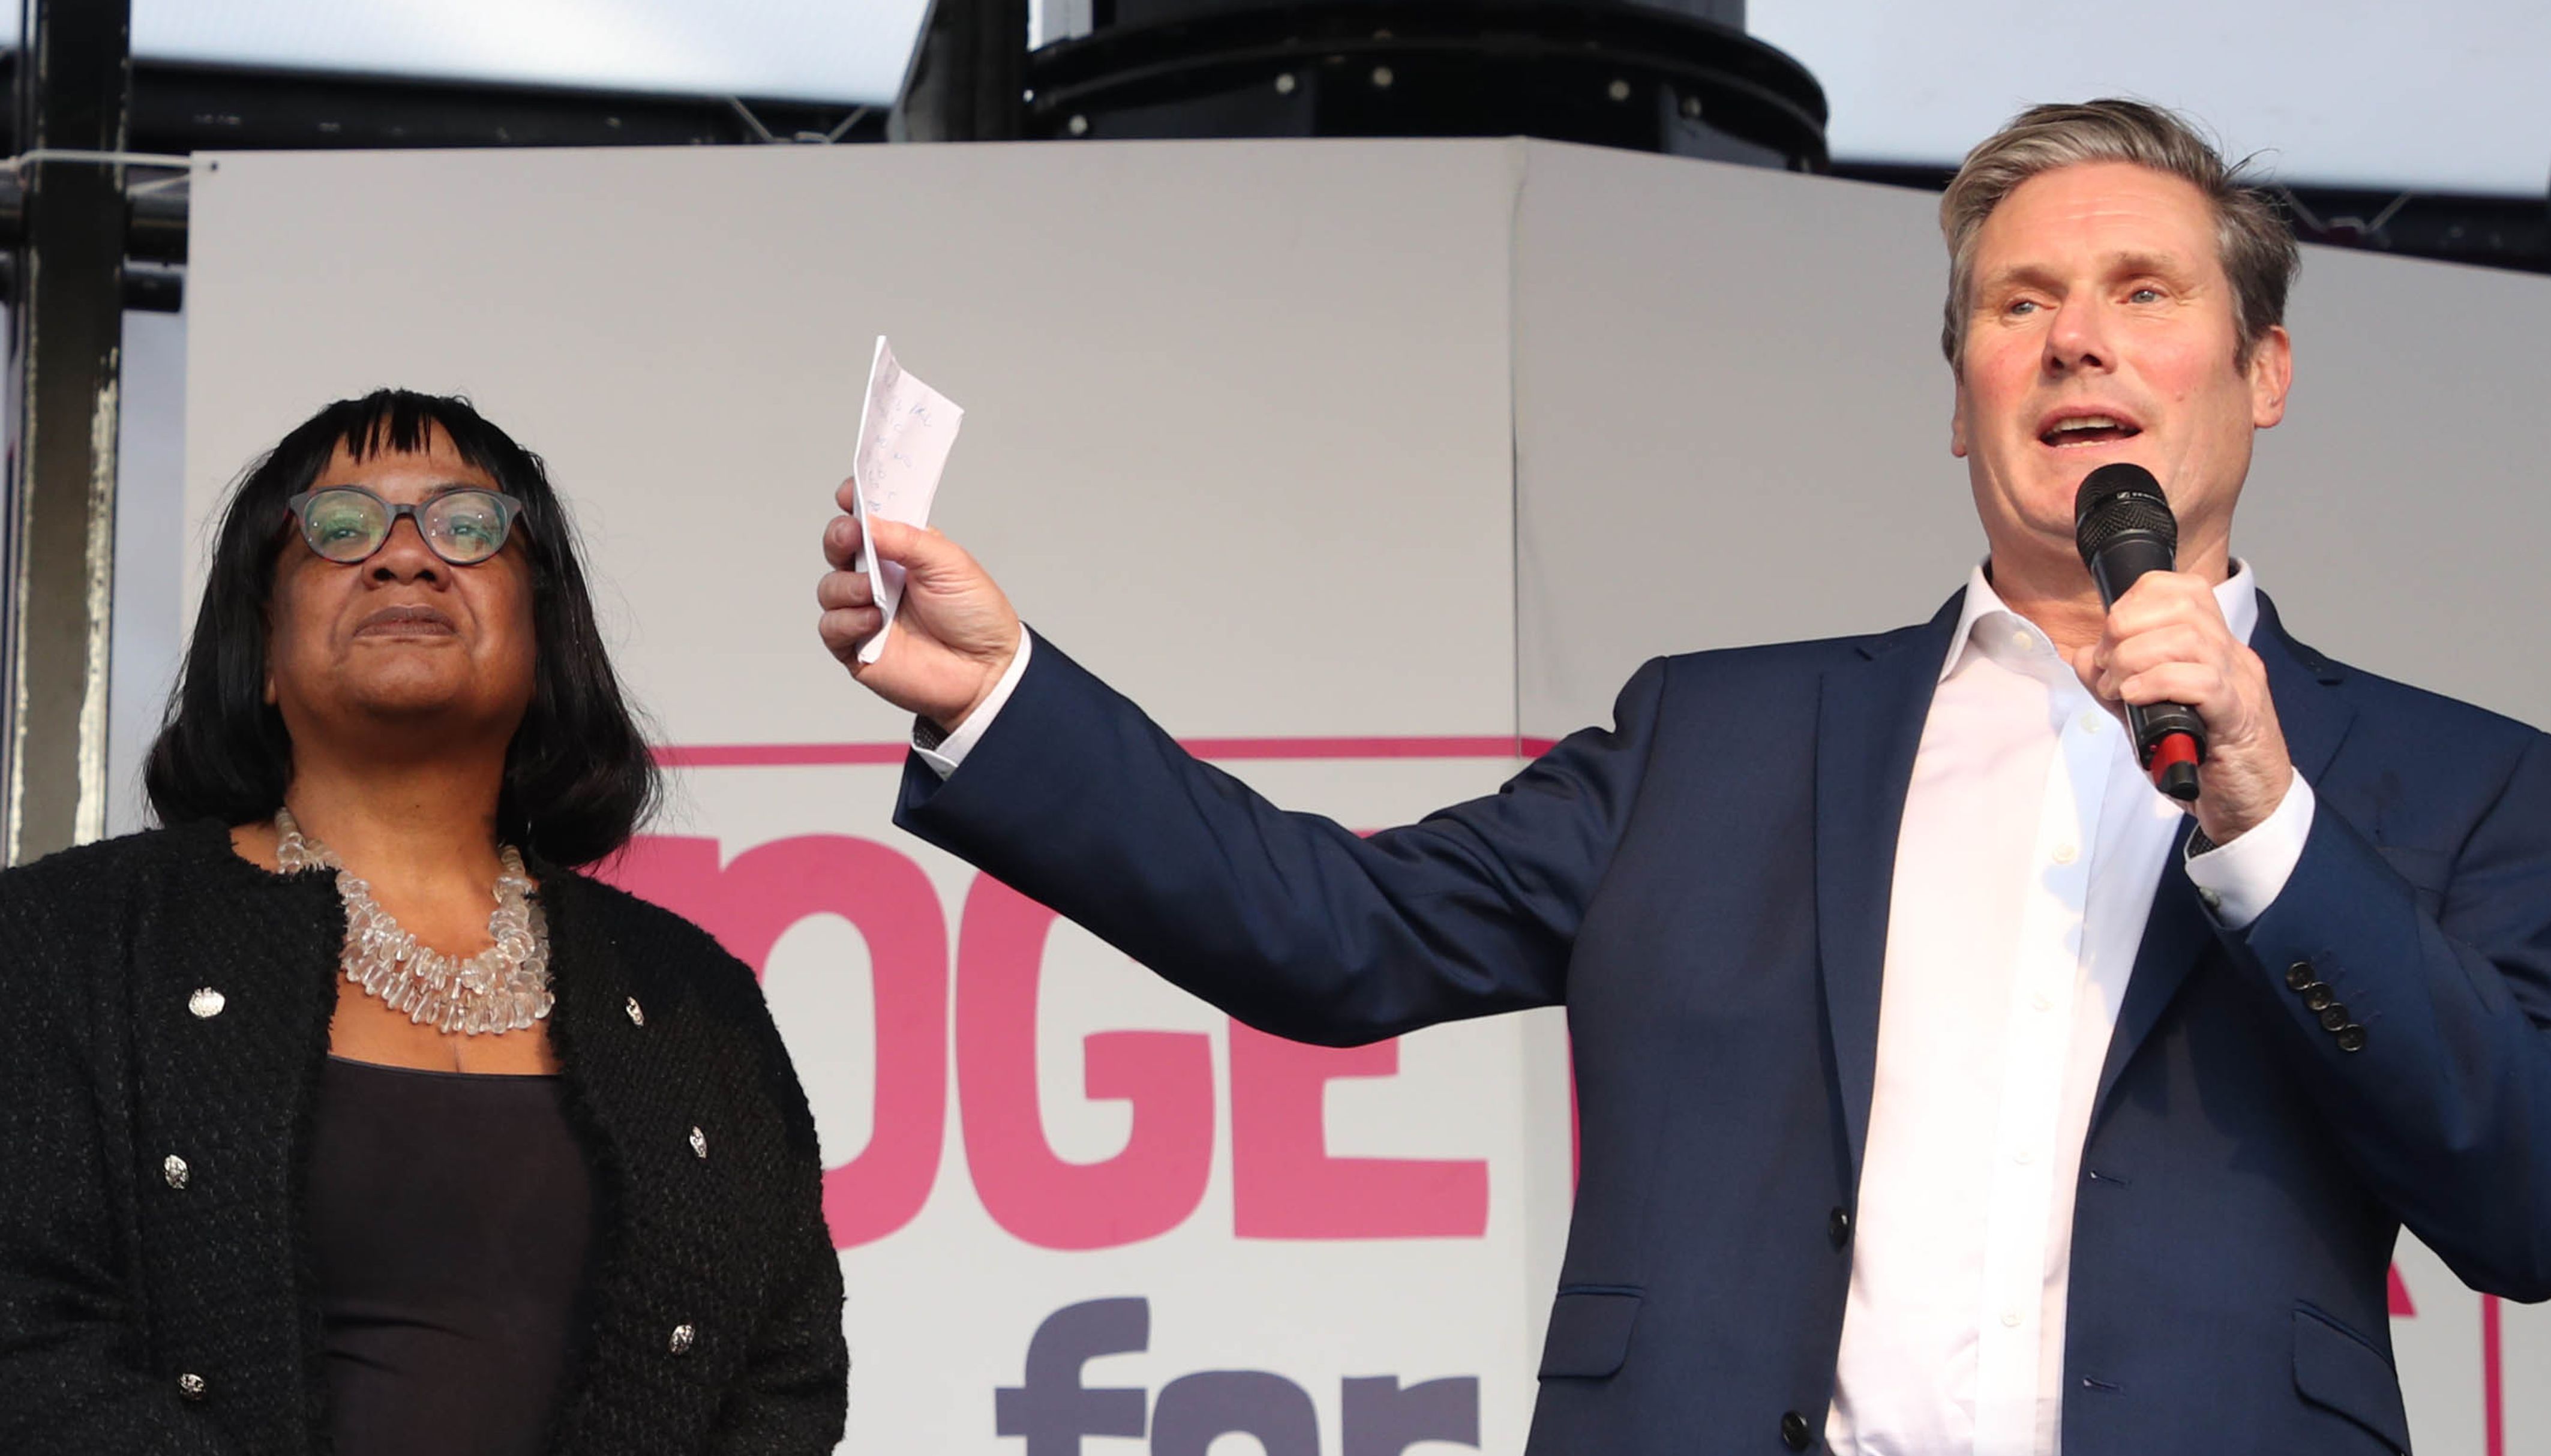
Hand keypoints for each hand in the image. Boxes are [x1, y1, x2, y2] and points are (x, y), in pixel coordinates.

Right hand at [817, 490, 1020, 731]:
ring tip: (874, 593)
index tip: (850, 494)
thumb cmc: (975, 615)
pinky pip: (830, 627)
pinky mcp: (857, 646)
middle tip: (851, 534)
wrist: (986, 670)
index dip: (854, 504)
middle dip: (838, 536)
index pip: (867, 520)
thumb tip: (869, 521)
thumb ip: (908, 539)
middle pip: (838, 548)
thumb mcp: (949, 564)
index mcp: (901, 551)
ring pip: (829, 588)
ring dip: (847, 585)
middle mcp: (879, 578)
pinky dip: (847, 620)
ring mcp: (865, 611)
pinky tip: (874, 621)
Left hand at [2069, 571, 2291, 843]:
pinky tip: (2134, 698)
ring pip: (2188, 637)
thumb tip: (2083, 657)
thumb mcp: (2147, 714)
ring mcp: (2239, 683)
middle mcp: (2231, 655)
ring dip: (2134, 657)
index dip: (2134, 602)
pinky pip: (2202, 681)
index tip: (2110, 638)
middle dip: (2127, 627)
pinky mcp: (2238, 716)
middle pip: (2182, 604)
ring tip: (2116, 688)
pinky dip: (2157, 683)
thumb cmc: (2204, 759)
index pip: (2180, 589)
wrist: (2252, 807)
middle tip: (2107, 668)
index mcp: (2213, 646)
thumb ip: (2115, 683)